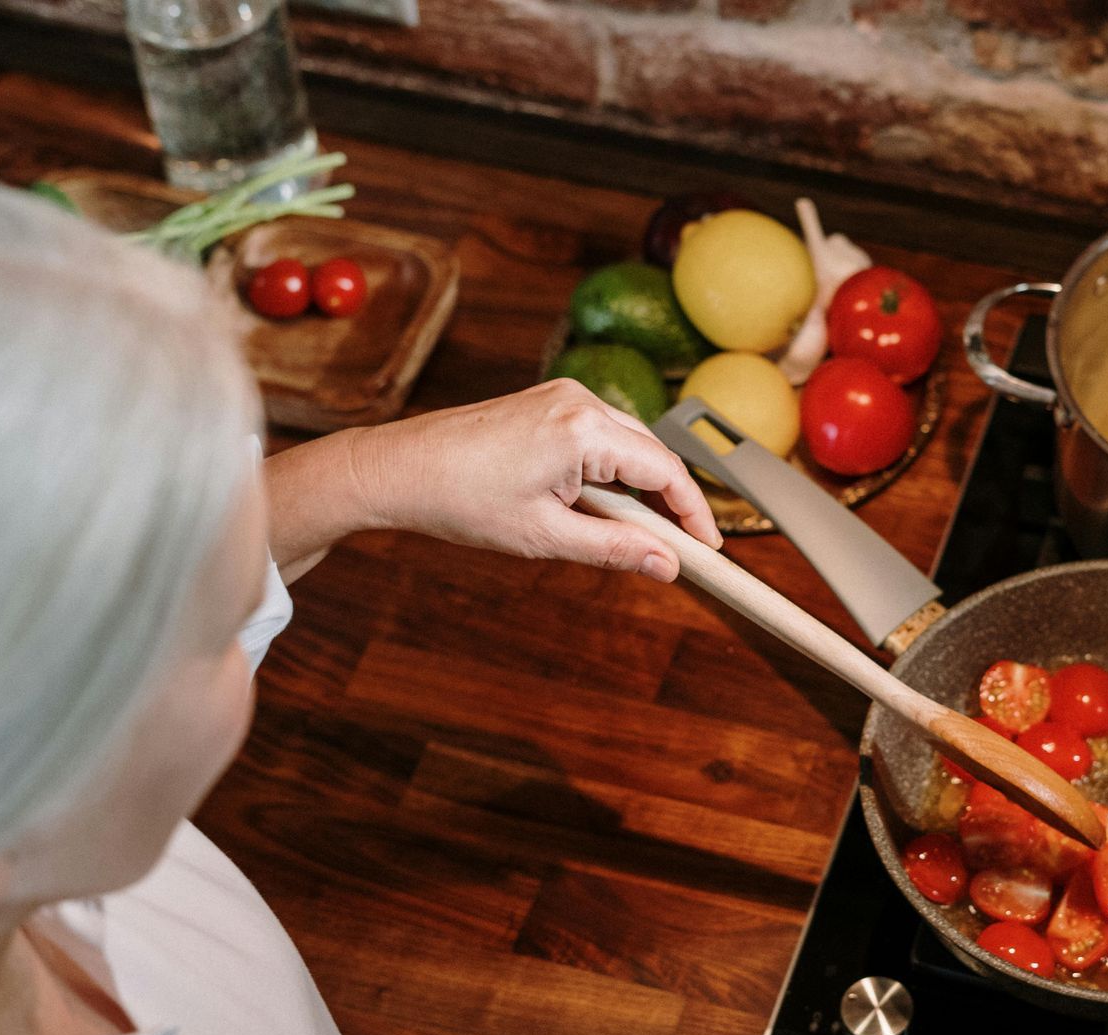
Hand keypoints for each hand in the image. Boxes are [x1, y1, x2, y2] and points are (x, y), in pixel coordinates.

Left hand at [350, 380, 719, 579]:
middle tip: (681, 550)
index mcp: (583, 429)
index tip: (708, 548)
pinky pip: (599, 435)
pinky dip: (611, 471)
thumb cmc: (460, 500)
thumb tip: (667, 566)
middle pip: (652, 453)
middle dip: (671, 503)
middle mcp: (580, 400)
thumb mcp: (546, 537)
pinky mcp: (546, 401)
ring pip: (627, 444)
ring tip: (640, 536)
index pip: (666, 471)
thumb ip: (615, 549)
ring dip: (640, 488)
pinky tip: (604, 506)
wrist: (398, 469)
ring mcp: (562, 395)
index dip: (693, 513)